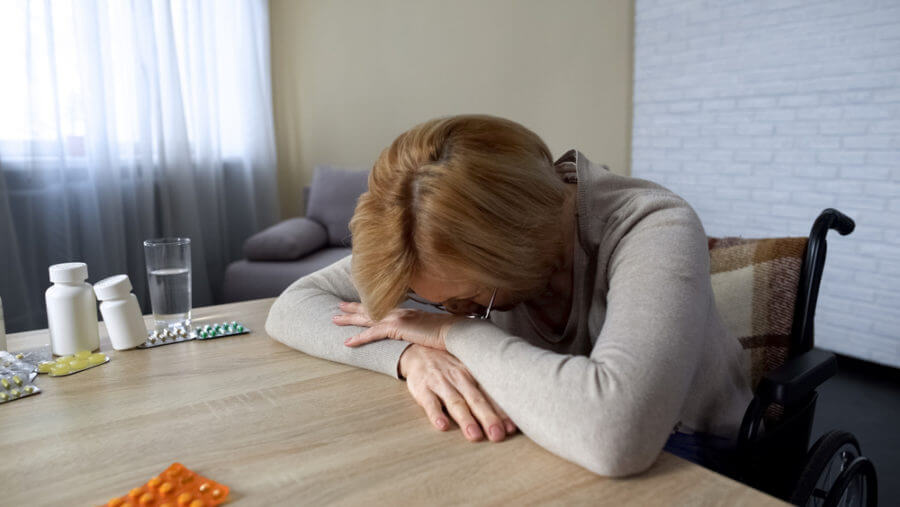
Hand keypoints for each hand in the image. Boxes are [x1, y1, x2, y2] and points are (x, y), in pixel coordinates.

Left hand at [334, 301, 463, 350]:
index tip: (358, 304)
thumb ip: (423, 331)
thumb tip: (422, 337)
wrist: (455, 332)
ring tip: (334, 320)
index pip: (383, 309)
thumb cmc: (448, 334)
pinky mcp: (397, 328)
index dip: (369, 306)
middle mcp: (400, 312)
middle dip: (353, 308)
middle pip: (371, 309)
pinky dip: (359, 338)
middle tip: (338, 307)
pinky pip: (372, 334)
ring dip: (349, 320)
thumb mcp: (432, 331)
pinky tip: (347, 342)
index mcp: (408, 313)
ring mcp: (398, 318)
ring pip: (367, 318)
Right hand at [399, 344, 516, 442]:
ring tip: (474, 435)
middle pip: (477, 400)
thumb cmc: (449, 366)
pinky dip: (436, 414)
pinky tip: (442, 425)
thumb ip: (484, 391)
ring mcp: (441, 383)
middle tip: (498, 435)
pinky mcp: (423, 388)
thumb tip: (507, 415)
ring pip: (456, 402)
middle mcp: (460, 379)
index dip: (502, 412)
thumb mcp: (468, 371)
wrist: (418, 349)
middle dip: (488, 418)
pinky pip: (430, 402)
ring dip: (466, 419)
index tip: (512, 428)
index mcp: (474, 376)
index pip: (491, 395)